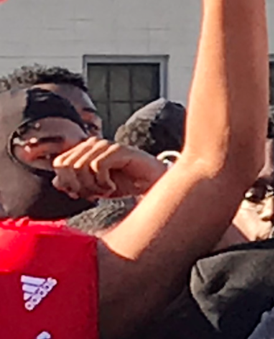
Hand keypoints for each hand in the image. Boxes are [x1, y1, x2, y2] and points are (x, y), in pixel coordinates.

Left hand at [52, 138, 169, 199]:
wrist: (152, 183)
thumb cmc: (124, 184)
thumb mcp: (94, 188)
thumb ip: (74, 184)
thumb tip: (57, 182)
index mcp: (84, 150)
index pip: (59, 163)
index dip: (67, 182)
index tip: (82, 194)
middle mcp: (93, 143)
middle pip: (66, 165)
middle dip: (77, 186)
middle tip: (94, 195)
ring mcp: (105, 145)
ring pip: (79, 166)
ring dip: (91, 186)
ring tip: (104, 191)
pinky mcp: (118, 150)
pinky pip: (97, 166)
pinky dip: (102, 183)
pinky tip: (112, 187)